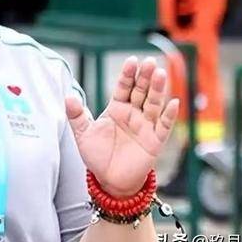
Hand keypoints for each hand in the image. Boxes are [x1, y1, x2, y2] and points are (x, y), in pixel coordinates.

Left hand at [66, 56, 178, 197]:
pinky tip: (173, 103)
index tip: (132, 61)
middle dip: (144, 77)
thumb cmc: (97, 156)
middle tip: (149, 62)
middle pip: (140, 91)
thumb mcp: (83, 134)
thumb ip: (76, 115)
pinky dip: (170, 115)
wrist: (109, 180)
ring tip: (160, 74)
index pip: (123, 87)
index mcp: (116, 109)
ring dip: (157, 90)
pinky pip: (164, 126)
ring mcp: (145, 126)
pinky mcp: (155, 141)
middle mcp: (132, 114)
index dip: (127, 74)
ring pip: (153, 104)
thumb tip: (68, 97)